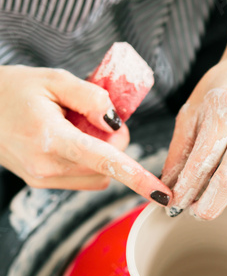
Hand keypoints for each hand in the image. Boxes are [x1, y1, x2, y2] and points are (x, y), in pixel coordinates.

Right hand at [0, 65, 170, 203]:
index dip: (138, 178)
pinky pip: (81, 178)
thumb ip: (92, 98)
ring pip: (97, 177)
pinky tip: (68, 141)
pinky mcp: (41, 183)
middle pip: (107, 168)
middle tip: (100, 119)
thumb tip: (117, 122)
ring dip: (101, 156)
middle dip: (115, 145)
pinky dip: (86, 162)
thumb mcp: (54, 80)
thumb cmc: (13, 90)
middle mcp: (47, 167)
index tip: (162, 195)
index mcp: (50, 139)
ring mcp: (43, 179)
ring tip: (77, 128)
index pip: (104, 162)